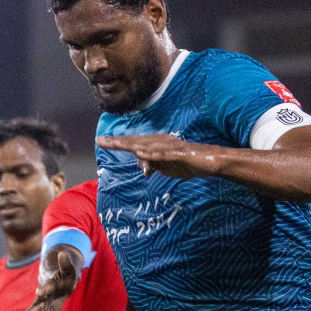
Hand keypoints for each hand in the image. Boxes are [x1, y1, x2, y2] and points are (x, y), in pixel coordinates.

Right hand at [22, 264, 77, 310]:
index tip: (39, 293)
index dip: (45, 290)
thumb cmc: (65, 276)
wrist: (61, 282)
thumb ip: (65, 263)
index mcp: (50, 286)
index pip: (48, 288)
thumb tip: (63, 254)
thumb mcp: (67, 269)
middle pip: (38, 306)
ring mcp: (45, 306)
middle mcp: (45, 298)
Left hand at [97, 134, 221, 179]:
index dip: (117, 142)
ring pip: (147, 145)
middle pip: (136, 141)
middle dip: (118, 141)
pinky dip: (152, 154)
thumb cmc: (188, 163)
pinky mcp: (180, 153)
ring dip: (131, 145)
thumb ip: (154, 166)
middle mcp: (161, 142)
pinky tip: (141, 153)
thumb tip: (144, 169)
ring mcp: (170, 147)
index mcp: (157, 144)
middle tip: (100, 141)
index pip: (133, 143)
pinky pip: (164, 154)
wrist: (210, 161)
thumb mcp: (167, 167)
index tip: (101, 141)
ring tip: (115, 144)